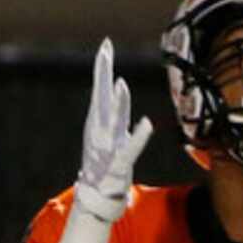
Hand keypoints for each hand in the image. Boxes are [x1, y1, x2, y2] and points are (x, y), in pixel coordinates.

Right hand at [53, 40, 154, 242]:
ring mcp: (106, 147)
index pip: (100, 88)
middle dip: (103, 73)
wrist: (96, 197)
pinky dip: (138, 136)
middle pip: (101, 96)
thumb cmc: (105, 162)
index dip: (103, 67)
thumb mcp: (112, 130)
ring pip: (112, 120)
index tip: (106, 45)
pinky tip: (146, 123)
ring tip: (120, 83)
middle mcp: (99, 130)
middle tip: (104, 49)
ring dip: (117, 103)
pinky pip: (130, 148)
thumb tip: (119, 85)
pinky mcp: (118, 163)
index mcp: (97, 121)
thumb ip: (117, 109)